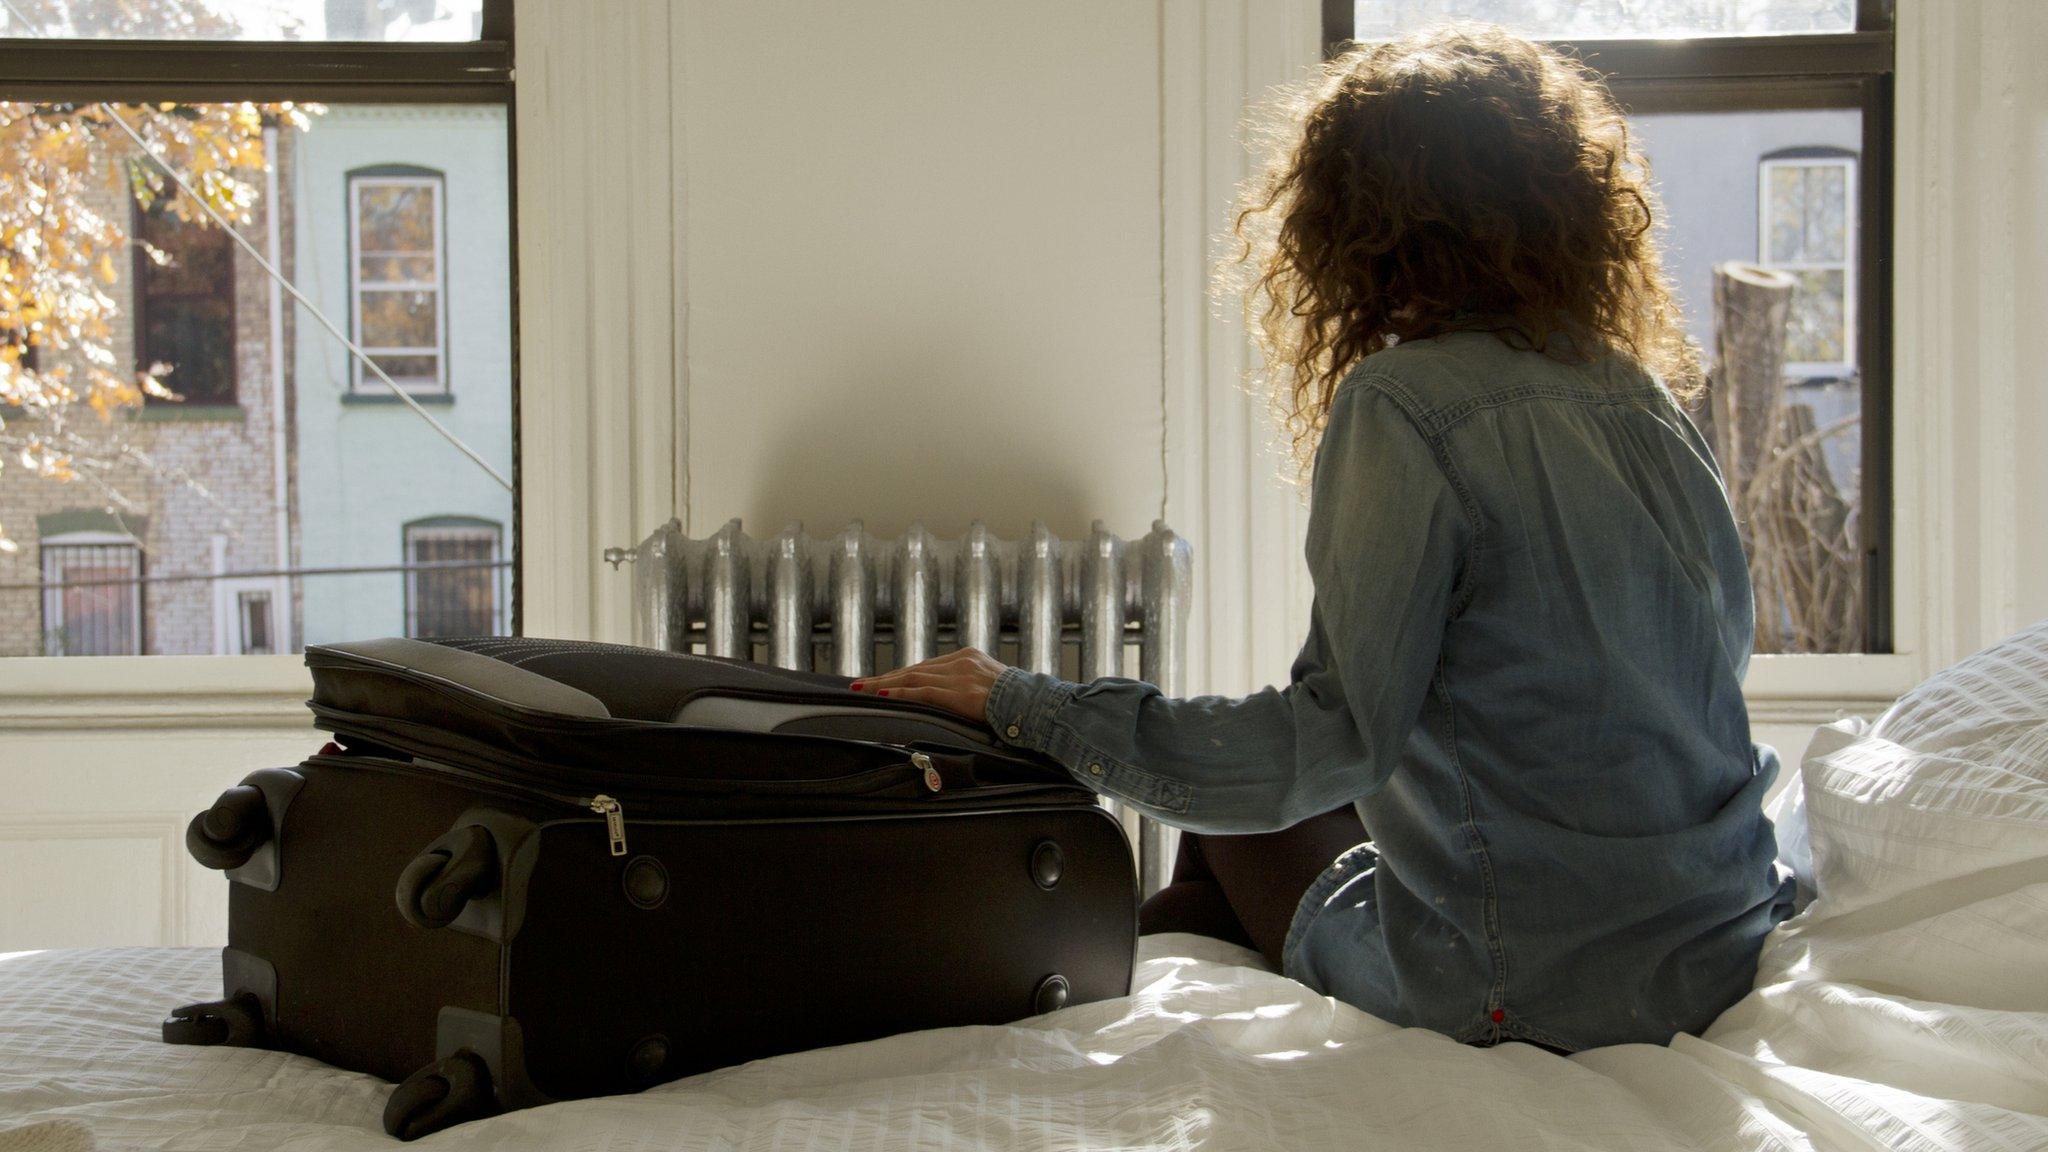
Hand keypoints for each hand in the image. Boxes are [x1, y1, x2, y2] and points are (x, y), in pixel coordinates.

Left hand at [848, 647, 1007, 724]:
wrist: (1037, 705)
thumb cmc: (1019, 702)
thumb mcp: (991, 686)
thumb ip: (969, 687)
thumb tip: (954, 700)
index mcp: (968, 658)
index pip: (926, 666)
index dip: (901, 673)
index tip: (882, 680)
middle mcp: (961, 662)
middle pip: (914, 669)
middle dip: (885, 677)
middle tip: (859, 684)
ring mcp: (960, 676)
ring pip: (913, 677)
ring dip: (884, 684)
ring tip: (863, 689)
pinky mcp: (960, 693)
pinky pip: (923, 692)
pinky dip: (901, 693)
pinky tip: (884, 694)